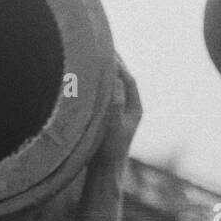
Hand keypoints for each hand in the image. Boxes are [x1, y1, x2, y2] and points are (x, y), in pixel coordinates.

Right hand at [89, 55, 141, 175]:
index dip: (118, 63)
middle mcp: (129, 110)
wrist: (104, 174)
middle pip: (121, 80)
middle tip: (98, 46)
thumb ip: (114, 101)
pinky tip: (84, 82)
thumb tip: (115, 78)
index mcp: (135, 108)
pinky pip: (104, 97)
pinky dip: (96, 87)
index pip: (128, 78)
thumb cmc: (109, 151)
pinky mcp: (108, 121)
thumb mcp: (112, 125)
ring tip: (91, 59)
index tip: (107, 47)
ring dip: (103, 75)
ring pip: (112, 88)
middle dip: (111, 65)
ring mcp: (119, 115)